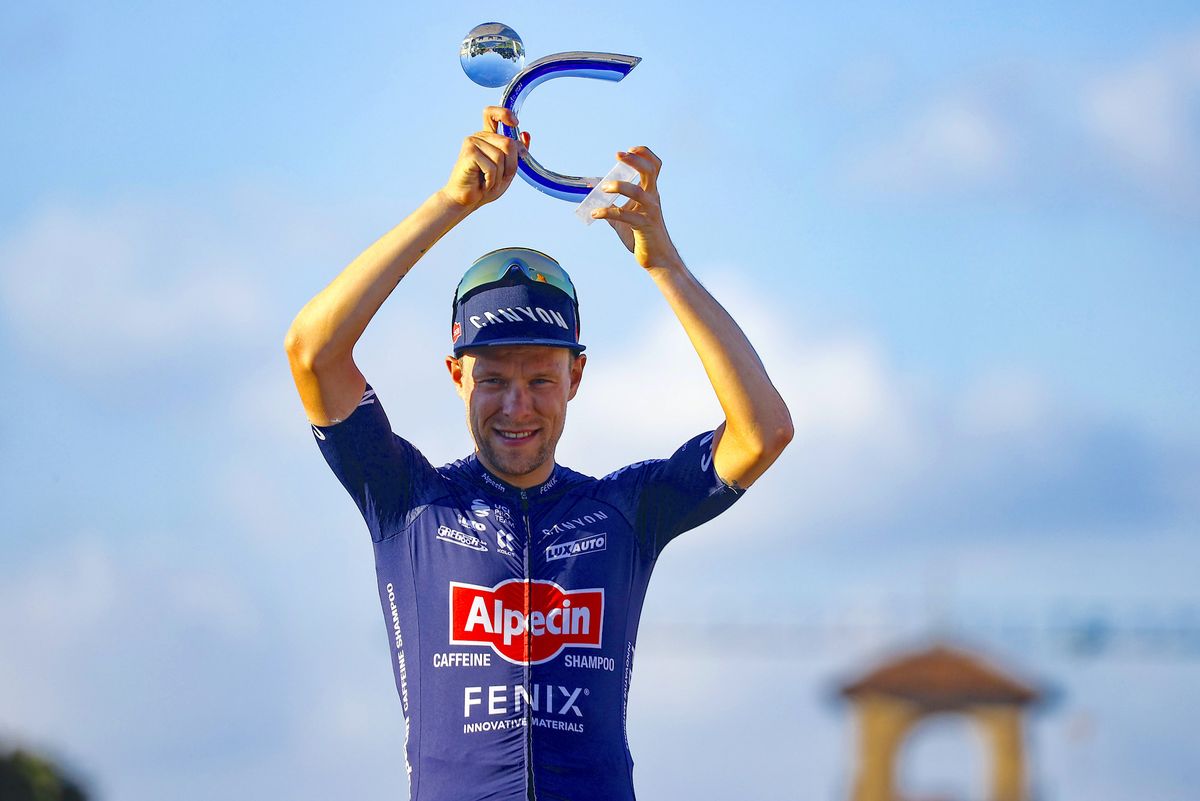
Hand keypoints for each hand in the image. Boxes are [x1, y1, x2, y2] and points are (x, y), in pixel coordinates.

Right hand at [440, 106, 530, 211]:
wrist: (465, 201)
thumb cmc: (484, 186)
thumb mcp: (508, 169)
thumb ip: (517, 153)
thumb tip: (525, 134)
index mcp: (487, 138)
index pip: (492, 114)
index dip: (504, 113)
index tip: (515, 123)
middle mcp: (479, 137)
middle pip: (508, 143)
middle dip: (510, 166)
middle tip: (497, 178)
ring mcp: (472, 142)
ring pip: (501, 156)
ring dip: (499, 176)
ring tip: (487, 181)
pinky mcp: (468, 152)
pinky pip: (492, 166)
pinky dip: (491, 180)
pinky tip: (481, 184)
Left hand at [591, 147, 681, 271]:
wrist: (657, 258)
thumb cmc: (641, 237)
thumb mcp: (625, 217)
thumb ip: (611, 205)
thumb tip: (590, 195)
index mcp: (650, 193)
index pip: (654, 166)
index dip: (644, 153)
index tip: (628, 151)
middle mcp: (653, 198)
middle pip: (650, 170)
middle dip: (634, 160)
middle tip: (618, 155)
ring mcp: (650, 211)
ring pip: (637, 191)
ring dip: (619, 186)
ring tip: (603, 188)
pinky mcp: (644, 226)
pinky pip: (625, 215)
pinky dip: (608, 212)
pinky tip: (596, 214)